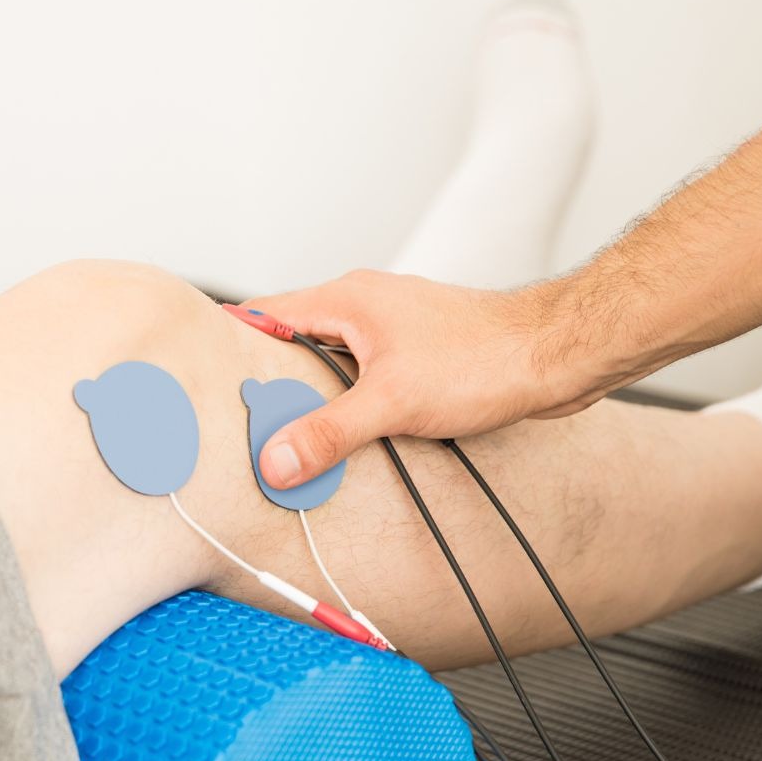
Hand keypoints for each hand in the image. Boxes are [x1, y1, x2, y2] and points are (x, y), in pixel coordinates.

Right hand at [243, 270, 623, 488]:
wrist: (554, 354)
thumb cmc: (484, 358)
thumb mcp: (391, 402)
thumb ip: (328, 432)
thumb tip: (277, 461)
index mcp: (345, 299)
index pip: (262, 313)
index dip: (229, 346)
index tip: (207, 383)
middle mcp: (363, 303)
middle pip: (291, 339)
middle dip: (268, 381)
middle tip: (243, 424)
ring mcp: (390, 325)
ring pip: (328, 359)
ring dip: (311, 395)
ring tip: (289, 436)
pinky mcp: (415, 349)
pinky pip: (361, 373)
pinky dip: (346, 400)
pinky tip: (347, 433)